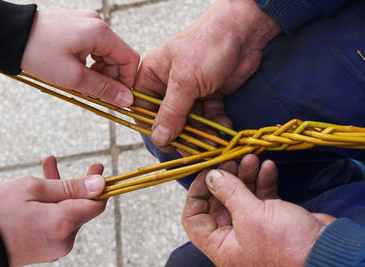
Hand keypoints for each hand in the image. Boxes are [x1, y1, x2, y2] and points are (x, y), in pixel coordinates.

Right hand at [0, 156, 106, 265]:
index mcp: (64, 223)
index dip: (99, 185)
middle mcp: (64, 240)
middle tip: (64, 164)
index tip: (96, 167)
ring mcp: (54, 248)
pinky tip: (41, 191)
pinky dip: (52, 206)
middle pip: (79, 207)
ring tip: (47, 167)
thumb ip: (71, 186)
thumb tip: (100, 184)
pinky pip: (56, 223)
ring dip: (59, 192)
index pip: (97, 204)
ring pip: (67, 213)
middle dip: (72, 183)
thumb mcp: (34, 188)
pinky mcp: (45, 250)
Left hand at [21, 10, 139, 106]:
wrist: (10, 36)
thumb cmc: (37, 51)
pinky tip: (78, 73)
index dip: (127, 81)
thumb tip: (126, 99)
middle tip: (95, 93)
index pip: (129, 59)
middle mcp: (97, 24)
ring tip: (82, 84)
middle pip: (118, 57)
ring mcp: (88, 24)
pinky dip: (90, 64)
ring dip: (99, 73)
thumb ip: (104, 89)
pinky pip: (94, 49)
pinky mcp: (79, 28)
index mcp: (100, 32)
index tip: (119, 97)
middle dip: (110, 79)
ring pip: (106, 55)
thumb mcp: (73, 77)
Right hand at [135, 0, 280, 146]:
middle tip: (193, 150)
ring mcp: (190, 92)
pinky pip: (208, 117)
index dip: (152, 128)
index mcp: (153, 76)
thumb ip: (171, 111)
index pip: (144, 109)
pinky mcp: (209, 95)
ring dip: (202, 133)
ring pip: (190, 122)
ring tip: (213, 142)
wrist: (244, 32)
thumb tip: (158, 137)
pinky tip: (225, 127)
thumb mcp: (185, 80)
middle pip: (169, 119)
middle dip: (181, 135)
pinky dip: (216, 124)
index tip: (166, 143)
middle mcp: (168, 86)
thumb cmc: (208, 45)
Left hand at [182, 155, 335, 266]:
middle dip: (225, 179)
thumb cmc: (287, 246)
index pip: (194, 219)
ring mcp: (253, 227)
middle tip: (231, 160)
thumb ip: (228, 193)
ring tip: (252, 158)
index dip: (196, 195)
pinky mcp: (272, 219)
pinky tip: (268, 168)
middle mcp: (234, 237)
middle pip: (219, 202)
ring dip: (246, 176)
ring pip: (241, 196)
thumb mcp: (251, 216)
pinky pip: (261, 197)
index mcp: (221, 245)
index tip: (206, 174)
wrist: (328, 253)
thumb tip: (211, 176)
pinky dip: (264, 181)